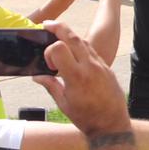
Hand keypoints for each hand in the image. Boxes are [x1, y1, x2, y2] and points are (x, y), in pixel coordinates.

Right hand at [37, 21, 130, 137]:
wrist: (111, 124)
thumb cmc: (86, 117)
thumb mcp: (64, 104)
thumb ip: (50, 86)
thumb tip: (37, 76)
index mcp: (76, 77)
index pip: (59, 48)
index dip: (49, 52)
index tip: (49, 66)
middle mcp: (89, 67)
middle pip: (72, 37)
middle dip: (59, 27)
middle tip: (48, 25)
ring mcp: (100, 66)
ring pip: (84, 41)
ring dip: (70, 37)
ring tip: (59, 37)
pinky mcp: (107, 68)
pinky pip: (92, 51)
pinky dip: (81, 47)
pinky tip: (74, 54)